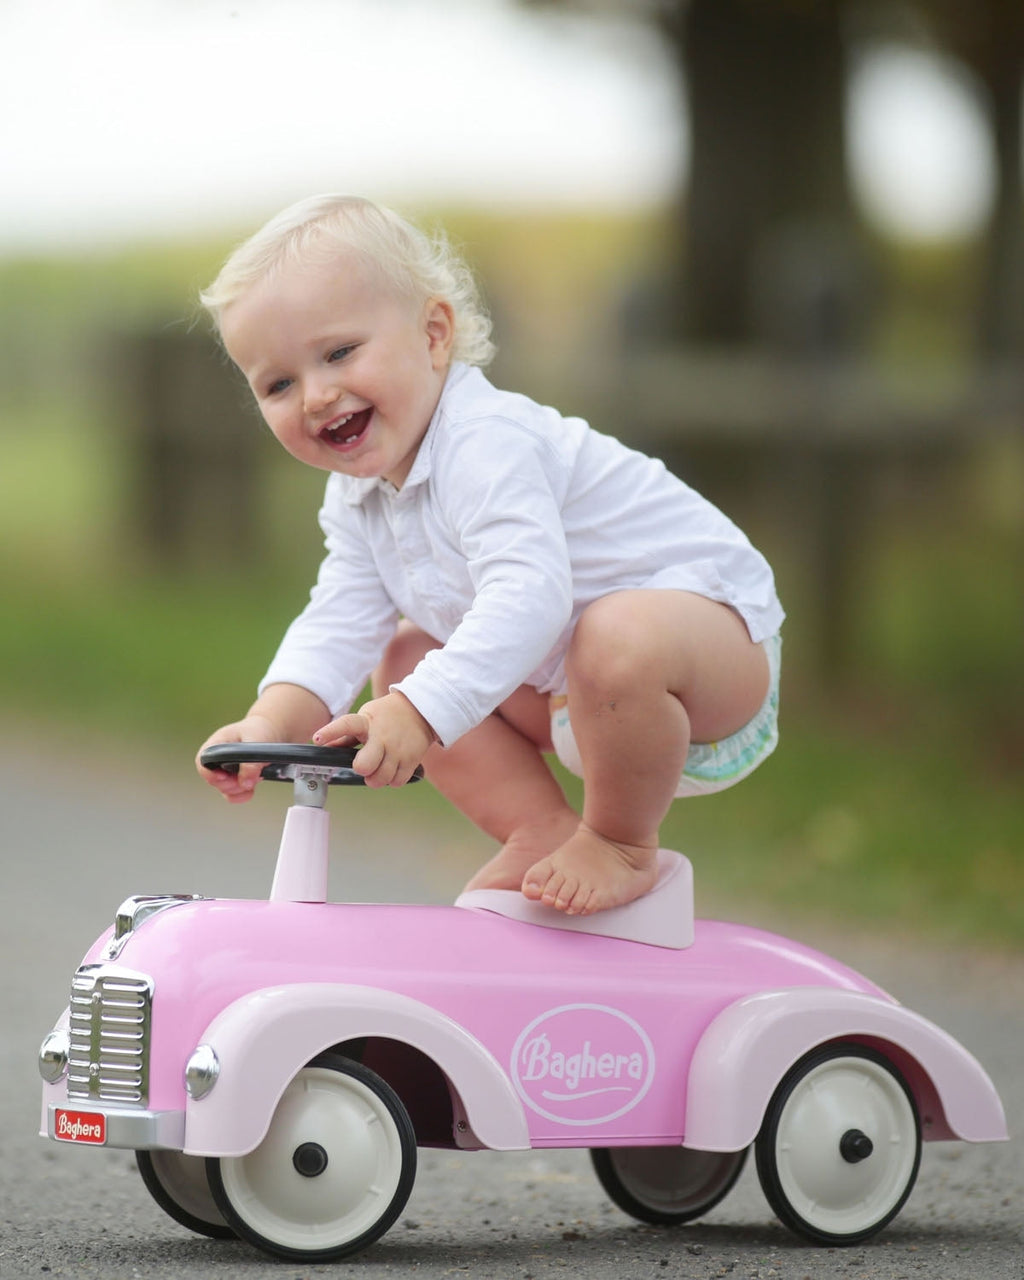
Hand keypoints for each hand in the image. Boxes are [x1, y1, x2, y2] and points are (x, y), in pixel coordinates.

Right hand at [196, 714, 280, 802]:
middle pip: (213, 781)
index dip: (211, 774)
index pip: (202, 763)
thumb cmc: (258, 731)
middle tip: (248, 777)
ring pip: (224, 790)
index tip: (225, 775)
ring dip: (239, 788)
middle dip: (231, 783)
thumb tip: (246, 785)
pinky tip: (251, 791)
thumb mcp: (256, 741)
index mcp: (215, 745)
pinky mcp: (234, 780)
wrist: (267, 732)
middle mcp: (215, 760)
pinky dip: (242, 796)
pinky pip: (233, 796)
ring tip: (254, 776)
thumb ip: (251, 762)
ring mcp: (224, 772)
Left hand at [313, 691, 434, 787]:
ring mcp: (398, 749)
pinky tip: (392, 769)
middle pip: (365, 765)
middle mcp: (381, 736)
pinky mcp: (411, 759)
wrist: (420, 710)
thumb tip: (325, 747)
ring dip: (377, 778)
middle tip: (364, 766)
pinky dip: (392, 780)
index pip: (346, 725)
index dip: (330, 732)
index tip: (317, 739)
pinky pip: (397, 781)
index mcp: (366, 722)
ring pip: (381, 778)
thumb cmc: (386, 716)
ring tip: (379, 768)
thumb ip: (346, 736)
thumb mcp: (365, 718)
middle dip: (362, 769)